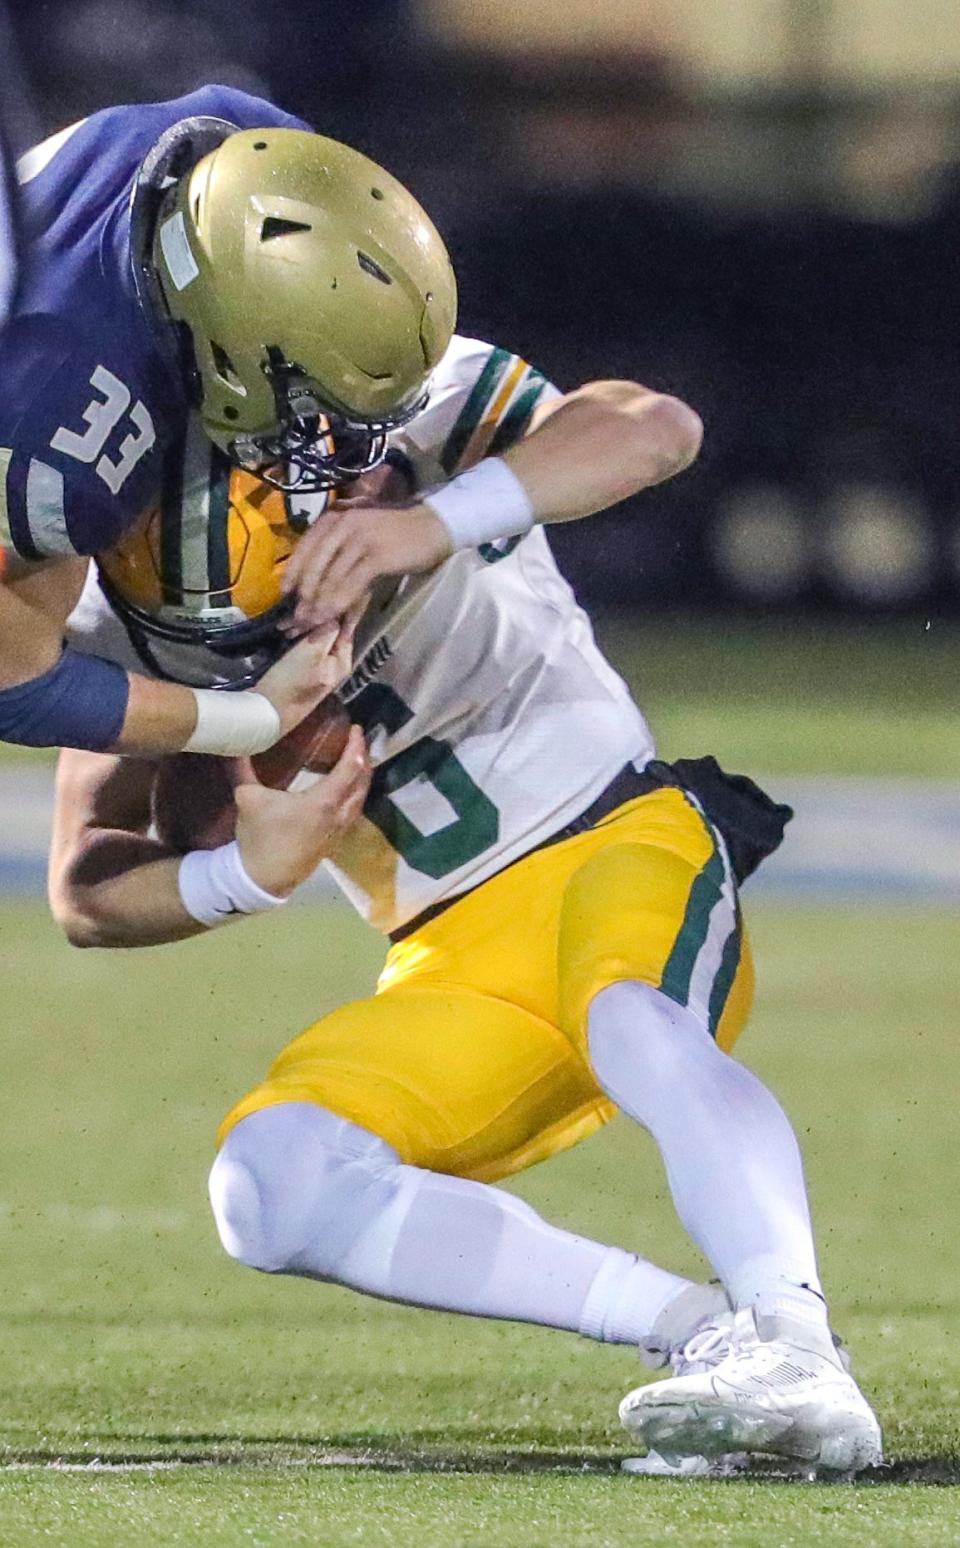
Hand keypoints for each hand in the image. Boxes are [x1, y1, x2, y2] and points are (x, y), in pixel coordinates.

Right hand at [233, 723, 370, 896]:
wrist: (263, 878)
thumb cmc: (260, 837)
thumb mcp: (248, 798)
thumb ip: (243, 768)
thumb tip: (234, 742)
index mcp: (323, 801)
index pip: (350, 768)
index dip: (356, 746)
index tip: (356, 729)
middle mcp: (338, 815)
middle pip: (362, 783)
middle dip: (364, 759)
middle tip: (358, 741)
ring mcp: (338, 830)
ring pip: (360, 800)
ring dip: (362, 779)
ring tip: (358, 762)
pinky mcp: (334, 841)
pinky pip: (353, 812)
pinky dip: (356, 796)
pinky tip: (346, 792)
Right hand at [256, 615, 355, 738]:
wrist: (267, 711)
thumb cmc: (291, 681)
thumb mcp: (312, 652)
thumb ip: (327, 632)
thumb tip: (334, 615)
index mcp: (344, 661)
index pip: (344, 628)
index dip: (330, 614)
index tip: (314, 605)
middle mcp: (336, 666)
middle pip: (330, 634)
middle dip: (315, 621)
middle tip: (297, 612)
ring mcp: (320, 670)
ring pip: (315, 640)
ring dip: (303, 629)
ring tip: (289, 621)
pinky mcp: (303, 673)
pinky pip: (304, 648)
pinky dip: (296, 639)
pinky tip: (286, 632)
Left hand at [281, 500, 451, 633]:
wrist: (432, 527)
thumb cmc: (395, 535)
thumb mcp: (359, 538)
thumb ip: (338, 556)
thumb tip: (315, 588)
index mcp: (333, 518)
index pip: (303, 548)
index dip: (292, 575)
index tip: (284, 597)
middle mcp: (342, 524)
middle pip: (314, 565)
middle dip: (304, 597)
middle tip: (296, 620)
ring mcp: (359, 539)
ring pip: (330, 577)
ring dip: (319, 605)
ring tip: (311, 625)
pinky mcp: (376, 555)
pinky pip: (350, 583)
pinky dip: (338, 603)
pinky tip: (332, 618)